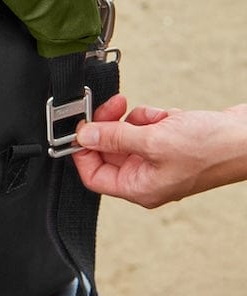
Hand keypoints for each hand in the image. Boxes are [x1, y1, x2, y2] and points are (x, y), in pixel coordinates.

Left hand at [72, 94, 246, 206]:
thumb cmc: (213, 148)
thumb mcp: (153, 141)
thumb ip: (114, 138)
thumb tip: (84, 135)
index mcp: (139, 188)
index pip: (94, 175)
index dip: (82, 151)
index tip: (81, 128)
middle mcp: (147, 178)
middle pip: (109, 151)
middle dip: (111, 127)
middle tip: (114, 107)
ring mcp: (160, 160)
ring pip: (128, 135)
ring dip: (136, 121)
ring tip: (156, 118)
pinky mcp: (172, 143)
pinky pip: (148, 127)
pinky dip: (154, 118)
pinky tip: (169, 117)